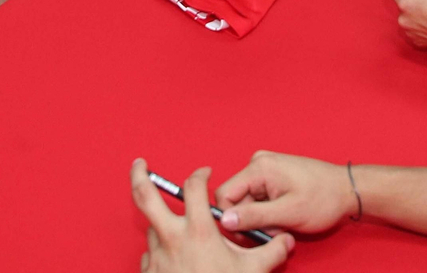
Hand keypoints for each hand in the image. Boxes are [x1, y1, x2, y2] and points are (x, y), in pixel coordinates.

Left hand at [131, 161, 293, 271]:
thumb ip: (271, 251)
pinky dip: (158, 251)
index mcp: (197, 231)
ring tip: (178, 229)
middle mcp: (171, 238)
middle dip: (138, 175)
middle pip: (145, 196)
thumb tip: (287, 241)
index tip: (205, 173)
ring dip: (161, 222)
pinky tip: (170, 257)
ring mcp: (156, 256)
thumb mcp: (252, 271)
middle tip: (140, 164)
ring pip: (151, 228)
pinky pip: (150, 255)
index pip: (193, 187)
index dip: (199, 174)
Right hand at [214, 152, 357, 236]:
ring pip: (248, 203)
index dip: (231, 219)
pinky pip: (259, 200)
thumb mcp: (288, 213)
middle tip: (273, 233)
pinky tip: (284, 219)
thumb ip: (254, 216)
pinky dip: (268, 214)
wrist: (347, 190)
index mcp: (259, 167)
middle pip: (237, 200)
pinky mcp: (273, 177)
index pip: (225, 195)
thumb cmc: (323, 199)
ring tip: (283, 225)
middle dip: (251, 221)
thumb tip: (225, 220)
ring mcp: (266, 169)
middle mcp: (258, 163)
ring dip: (262, 220)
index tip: (247, 236)